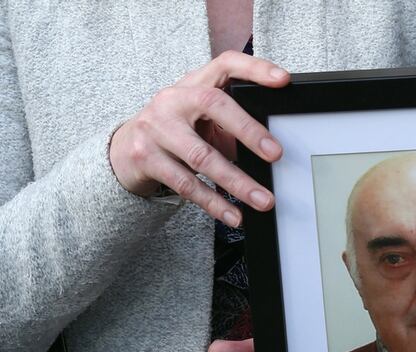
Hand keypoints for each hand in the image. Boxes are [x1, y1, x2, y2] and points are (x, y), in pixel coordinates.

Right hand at [110, 51, 288, 226]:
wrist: (124, 152)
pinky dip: (214, 202)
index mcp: (194, 84)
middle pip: (213, 104)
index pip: (226, 64)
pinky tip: (234, 215)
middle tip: (276, 154)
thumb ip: (233, 127)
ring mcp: (156, 127)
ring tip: (263, 200)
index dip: (255, 68)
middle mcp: (173, 99)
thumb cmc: (175, 132)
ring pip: (201, 156)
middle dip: (248, 130)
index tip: (282, 80)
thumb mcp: (202, 121)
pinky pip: (187, 184)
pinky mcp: (145, 157)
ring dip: (237, 182)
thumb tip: (273, 152)